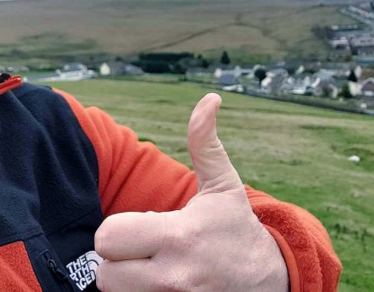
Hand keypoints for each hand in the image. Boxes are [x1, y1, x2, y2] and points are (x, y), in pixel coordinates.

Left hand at [95, 93, 288, 291]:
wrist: (269, 282)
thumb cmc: (236, 229)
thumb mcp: (223, 186)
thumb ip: (206, 144)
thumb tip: (209, 99)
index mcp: (181, 236)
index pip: (108, 237)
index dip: (116, 231)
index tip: (139, 228)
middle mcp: (174, 277)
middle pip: (104, 275)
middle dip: (116, 262)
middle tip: (139, 253)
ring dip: (126, 283)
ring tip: (150, 270)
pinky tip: (157, 285)